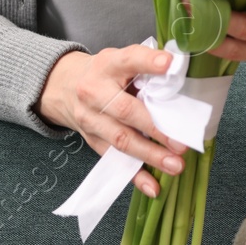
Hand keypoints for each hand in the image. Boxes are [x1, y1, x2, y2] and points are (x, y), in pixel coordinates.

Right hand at [35, 47, 191, 197]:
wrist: (63, 86)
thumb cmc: (104, 72)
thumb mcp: (120, 59)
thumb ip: (146, 67)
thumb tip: (182, 76)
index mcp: (107, 64)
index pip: (129, 60)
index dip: (149, 62)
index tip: (170, 64)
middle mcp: (94, 92)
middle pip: (125, 110)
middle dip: (155, 128)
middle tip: (181, 142)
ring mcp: (91, 119)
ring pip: (121, 139)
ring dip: (150, 155)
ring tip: (175, 165)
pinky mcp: (92, 141)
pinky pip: (115, 160)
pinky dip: (135, 175)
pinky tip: (153, 186)